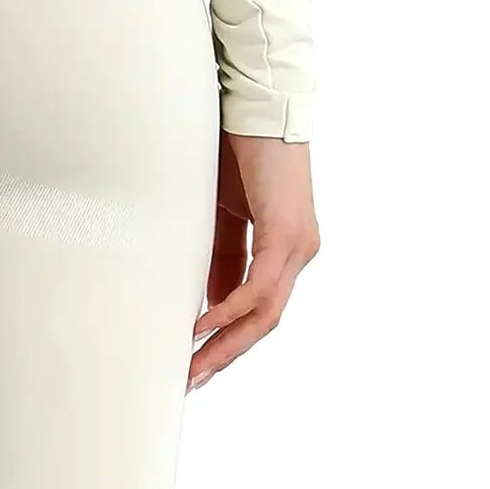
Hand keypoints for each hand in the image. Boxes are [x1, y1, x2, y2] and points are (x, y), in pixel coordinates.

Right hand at [191, 133, 319, 388]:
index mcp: (284, 249)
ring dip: (226, 344)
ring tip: (192, 367)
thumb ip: (221, 257)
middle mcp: (299, 253)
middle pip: (262, 322)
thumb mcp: (222, 215)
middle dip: (224, 355)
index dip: (225, 339)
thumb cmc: (237, 151)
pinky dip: (228, 310)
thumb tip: (208, 300)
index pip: (255, 308)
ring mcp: (298, 246)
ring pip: (264, 314)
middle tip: (190, 381)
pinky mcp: (287, 235)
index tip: (195, 363)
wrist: (254, 106)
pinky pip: (257, 289)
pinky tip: (201, 328)